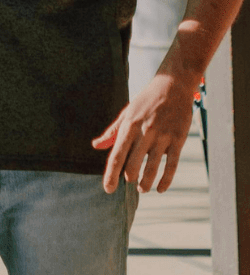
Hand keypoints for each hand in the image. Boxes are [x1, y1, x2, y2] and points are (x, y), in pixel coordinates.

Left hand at [92, 72, 195, 193]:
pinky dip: (166, 179)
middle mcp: (145, 131)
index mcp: (129, 125)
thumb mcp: (126, 113)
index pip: (117, 154)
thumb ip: (112, 132)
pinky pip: (172, 164)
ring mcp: (163, 136)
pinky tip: (161, 189)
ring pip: (153, 166)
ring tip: (142, 189)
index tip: (108, 189)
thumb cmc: (146, 101)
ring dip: (147, 181)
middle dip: (129, 177)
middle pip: (133, 162)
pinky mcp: (178, 139)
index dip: (111, 173)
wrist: (173, 85)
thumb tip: (96, 146)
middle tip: (128, 184)